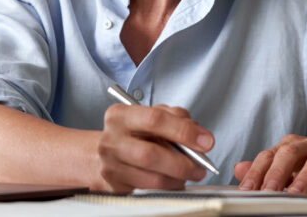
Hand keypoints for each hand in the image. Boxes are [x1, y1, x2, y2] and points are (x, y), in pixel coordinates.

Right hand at [94, 103, 214, 192]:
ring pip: (152, 178)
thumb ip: (175, 118)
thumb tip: (200, 136)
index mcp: (120, 115)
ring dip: (178, 179)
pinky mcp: (115, 187)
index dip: (183, 131)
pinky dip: (168, 187)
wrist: (100, 154)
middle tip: (200, 167)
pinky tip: (174, 181)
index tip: (206, 141)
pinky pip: (149, 191)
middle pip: (151, 154)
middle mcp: (111, 140)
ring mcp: (110, 165)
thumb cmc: (132, 133)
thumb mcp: (149, 116)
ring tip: (190, 174)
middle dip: (182, 163)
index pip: (155, 119)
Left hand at [234, 134, 306, 194]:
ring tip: (295, 193)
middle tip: (266, 191)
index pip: (269, 155)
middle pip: (290, 153)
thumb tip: (238, 169)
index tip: (246, 190)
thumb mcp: (294, 167)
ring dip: (305, 177)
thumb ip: (267, 169)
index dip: (256, 172)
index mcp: (292, 145)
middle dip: (276, 173)